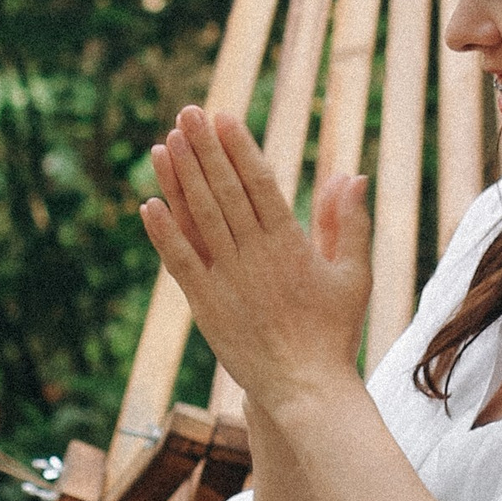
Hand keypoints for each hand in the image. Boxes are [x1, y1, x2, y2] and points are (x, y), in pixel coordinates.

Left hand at [140, 107, 372, 414]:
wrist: (306, 389)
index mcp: (291, 244)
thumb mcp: (353, 275)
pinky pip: (181, 263)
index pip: (260, 184)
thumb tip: (351, 175)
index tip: (222, 117)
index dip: (238, 148)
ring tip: (165, 144)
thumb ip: (350, 223)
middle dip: (205, 150)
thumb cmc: (334, 332)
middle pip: (225, 192)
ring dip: (180, 180)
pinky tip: (148, 205)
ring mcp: (228, 280)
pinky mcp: (206, 305)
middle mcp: (256, 255)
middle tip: (186, 112)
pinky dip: (164, 235)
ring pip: (200, 220)